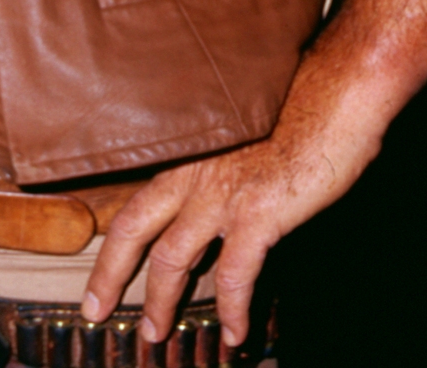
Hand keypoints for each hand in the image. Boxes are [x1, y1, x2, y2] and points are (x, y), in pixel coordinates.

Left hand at [82, 126, 360, 348]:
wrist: (331, 92)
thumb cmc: (291, 108)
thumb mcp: (234, 137)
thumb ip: (213, 169)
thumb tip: (209, 202)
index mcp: (181, 156)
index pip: (132, 203)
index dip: (111, 241)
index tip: (99, 268)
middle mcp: (190, 175)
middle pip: (131, 231)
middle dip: (109, 276)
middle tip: (94, 310)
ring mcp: (219, 195)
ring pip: (172, 259)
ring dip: (162, 302)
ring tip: (158, 334)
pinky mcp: (257, 213)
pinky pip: (234, 274)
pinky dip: (231, 309)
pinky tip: (234, 334)